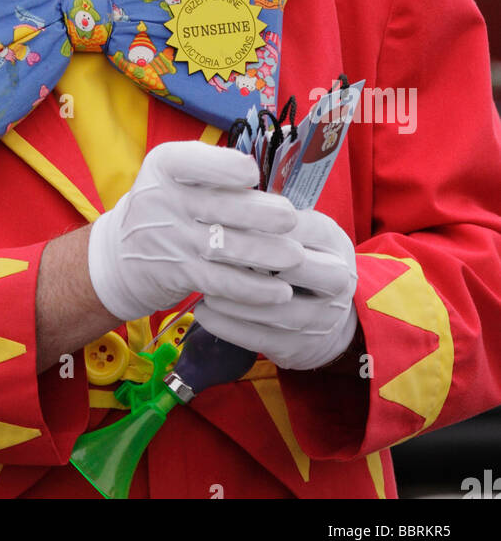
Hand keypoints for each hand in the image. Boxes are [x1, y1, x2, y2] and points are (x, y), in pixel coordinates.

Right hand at [87, 140, 303, 321]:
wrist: (122, 255)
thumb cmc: (165, 205)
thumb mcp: (175, 175)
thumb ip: (214, 168)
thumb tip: (273, 171)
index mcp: (165, 165)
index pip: (192, 161)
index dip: (224, 167)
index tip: (252, 173)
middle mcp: (163, 199)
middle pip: (218, 206)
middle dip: (260, 213)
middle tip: (291, 217)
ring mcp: (170, 239)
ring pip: (225, 247)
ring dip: (265, 253)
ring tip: (295, 255)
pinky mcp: (180, 274)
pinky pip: (221, 282)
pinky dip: (253, 289)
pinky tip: (280, 291)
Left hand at [194, 209, 358, 369]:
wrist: (337, 319)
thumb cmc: (308, 260)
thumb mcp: (304, 231)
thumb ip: (274, 218)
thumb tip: (225, 193)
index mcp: (332, 241)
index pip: (296, 226)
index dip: (258, 222)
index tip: (220, 216)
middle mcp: (335, 278)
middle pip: (294, 265)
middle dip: (250, 258)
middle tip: (209, 250)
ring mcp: (321, 317)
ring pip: (274, 308)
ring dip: (235, 297)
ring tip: (202, 285)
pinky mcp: (301, 347)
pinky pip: (262, 338)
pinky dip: (230, 327)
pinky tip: (205, 313)